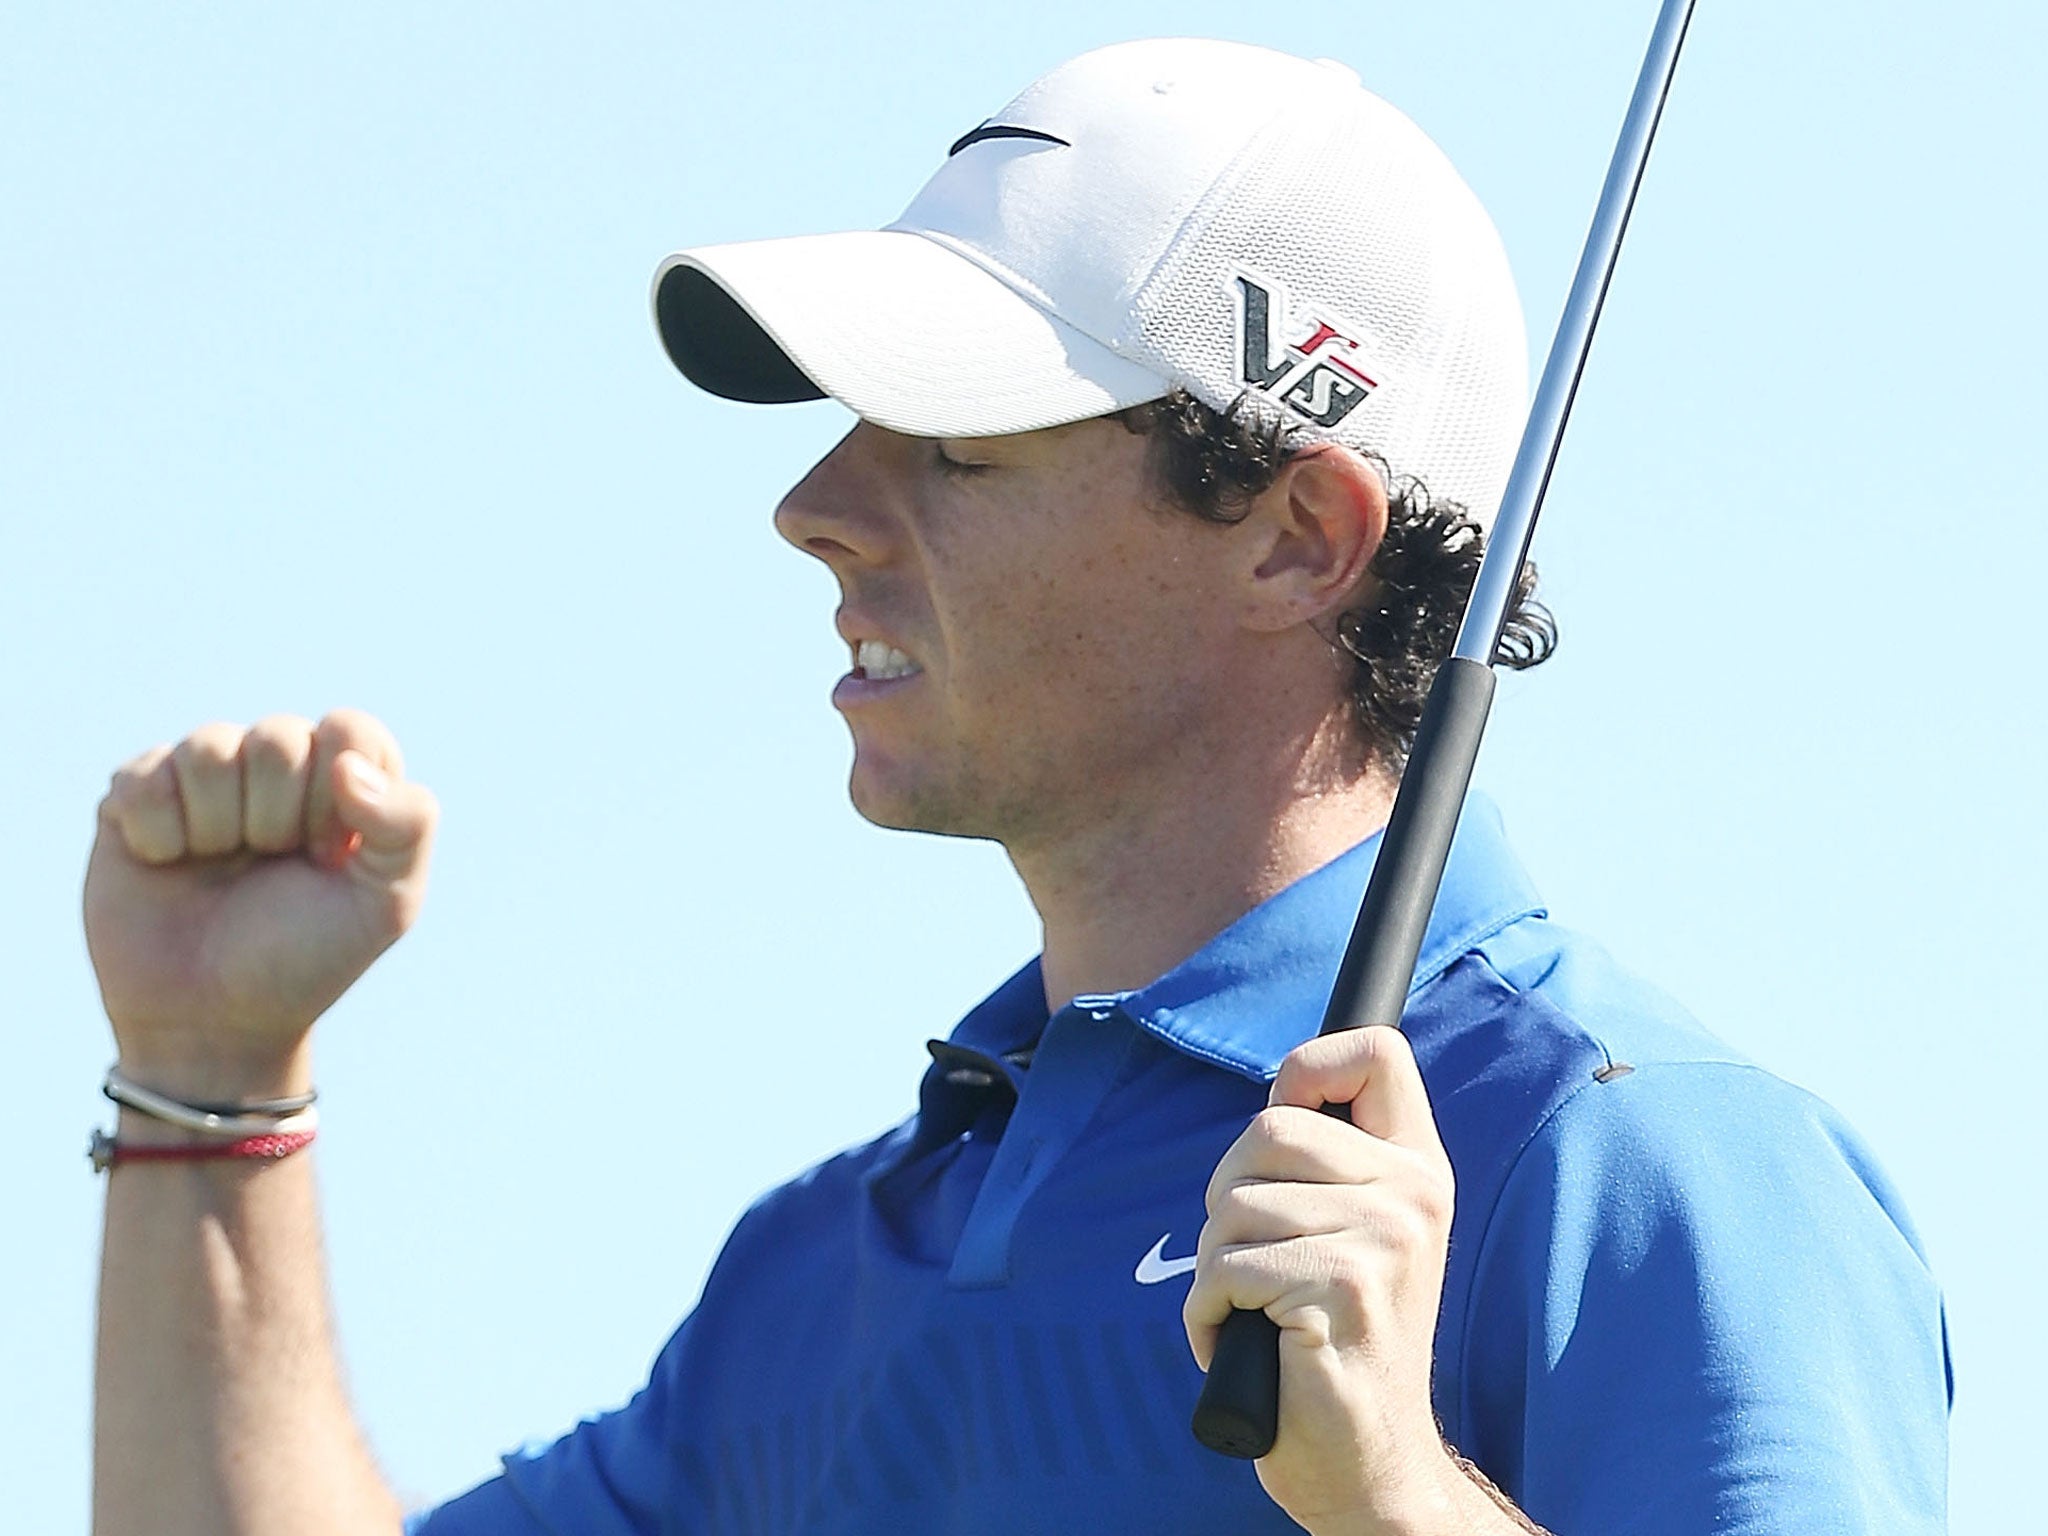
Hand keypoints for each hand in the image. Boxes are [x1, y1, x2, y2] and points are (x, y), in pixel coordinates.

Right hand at [83, 710, 437, 1096]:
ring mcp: (203, 780)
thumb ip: (407, 825)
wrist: (212, 1021)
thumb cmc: (305, 958)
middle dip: (276, 818)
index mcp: (342, 782)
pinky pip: (143, 776)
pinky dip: (158, 833)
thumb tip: (348, 763)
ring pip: (208, 747)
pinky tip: (167, 865)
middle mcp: (274, 770)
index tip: (327, 855)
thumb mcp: (386, 904)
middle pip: (278, 737)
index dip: (337, 793)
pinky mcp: (136, 798)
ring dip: (216, 825)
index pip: (349, 729)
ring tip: (218, 867)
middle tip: (270, 866)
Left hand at [1185, 1026, 1460, 1535]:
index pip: (1377, 1052)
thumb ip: (1330, 1164)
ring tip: (1258, 1313)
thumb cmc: (1336, 1344)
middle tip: (1256, 1262)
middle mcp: (1412, 1194)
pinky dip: (1208, 1314)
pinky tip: (1245, 1344)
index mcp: (1418, 1169)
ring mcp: (1383, 1239)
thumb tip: (1280, 1086)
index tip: (1290, 1115)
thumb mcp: (1354, 1234)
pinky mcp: (1342, 1288)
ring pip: (1232, 1205)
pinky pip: (1224, 1269)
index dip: (1310, 1066)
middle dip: (1228, 1196)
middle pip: (1266, 1127)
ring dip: (1216, 1268)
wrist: (1369, 1461)